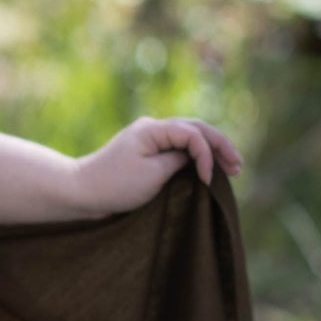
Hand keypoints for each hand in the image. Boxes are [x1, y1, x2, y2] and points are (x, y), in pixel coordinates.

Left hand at [73, 117, 243, 215]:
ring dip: (210, 150)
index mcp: (152, 129)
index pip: (192, 134)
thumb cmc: (114, 185)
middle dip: (219, 146)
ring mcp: (149, 138)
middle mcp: (152, 128)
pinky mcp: (147, 151)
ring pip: (189, 137)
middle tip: (238, 166)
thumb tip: (196, 156)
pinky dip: (196, 156)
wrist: (82, 192)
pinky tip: (207, 167)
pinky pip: (178, 148)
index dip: (207, 155)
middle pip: (196, 129)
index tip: (208, 181)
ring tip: (231, 167)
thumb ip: (179, 161)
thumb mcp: (152, 175)